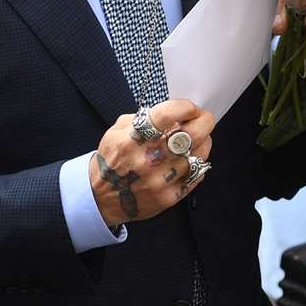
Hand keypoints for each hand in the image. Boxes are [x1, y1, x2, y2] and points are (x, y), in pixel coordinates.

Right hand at [90, 99, 215, 227]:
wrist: (101, 196)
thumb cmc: (112, 159)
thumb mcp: (117, 130)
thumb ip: (144, 118)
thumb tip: (173, 113)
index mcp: (132, 139)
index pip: (167, 115)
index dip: (185, 107)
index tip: (190, 108)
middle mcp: (148, 160)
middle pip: (191, 135)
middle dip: (204, 121)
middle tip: (204, 118)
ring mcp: (160, 181)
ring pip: (199, 156)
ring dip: (204, 143)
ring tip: (199, 139)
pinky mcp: (169, 197)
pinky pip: (196, 176)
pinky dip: (198, 164)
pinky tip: (191, 159)